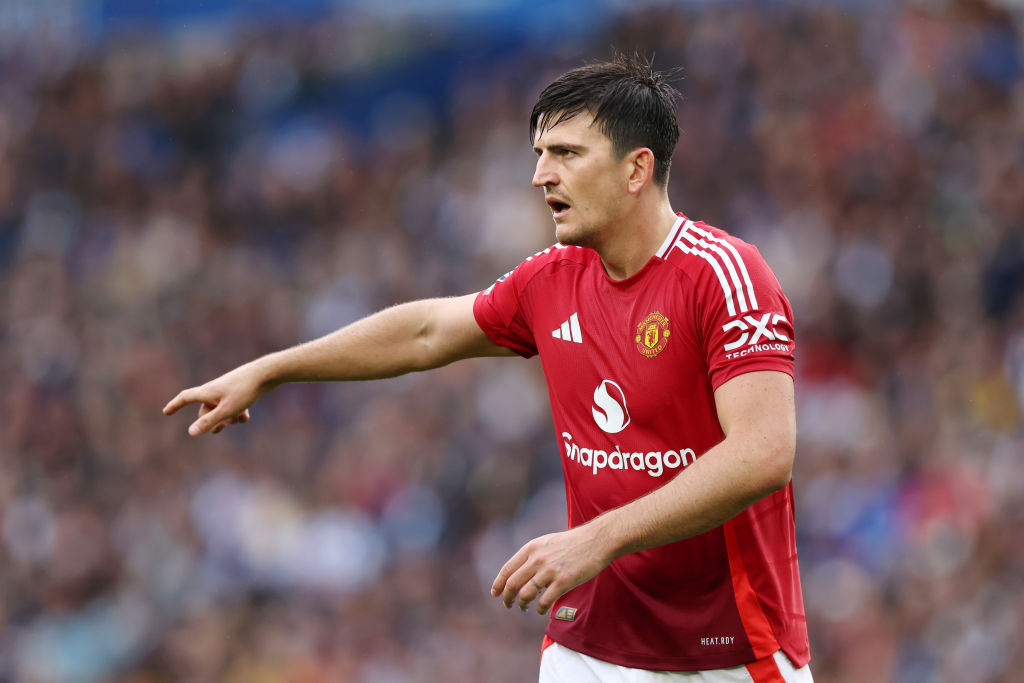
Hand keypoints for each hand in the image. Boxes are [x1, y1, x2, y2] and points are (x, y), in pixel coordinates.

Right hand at [163, 362, 268, 435]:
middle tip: (221, 427)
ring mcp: (226, 390)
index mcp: (207, 392)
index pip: (185, 397)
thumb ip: (209, 422)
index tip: (166, 412)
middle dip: (212, 421)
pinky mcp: (238, 391)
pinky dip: (237, 413)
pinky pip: (232, 406)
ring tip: (239, 418)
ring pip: (220, 410)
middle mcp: (214, 389)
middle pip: (205, 410)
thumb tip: (191, 433)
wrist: (265, 374)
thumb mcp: (226, 410)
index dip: (175, 405)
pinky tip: (246, 415)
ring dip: (228, 418)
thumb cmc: (244, 391)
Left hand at [490, 524, 613, 614]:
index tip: (495, 593)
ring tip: (524, 608)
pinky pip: (544, 601)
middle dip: (507, 598)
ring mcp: (550, 571)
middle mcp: (537, 559)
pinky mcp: (563, 581)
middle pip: (513, 583)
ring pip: (526, 594)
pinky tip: (541, 610)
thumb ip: (533, 555)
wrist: (596, 540)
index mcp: (532, 548)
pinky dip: (540, 609)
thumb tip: (522, 572)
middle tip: (508, 605)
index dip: (499, 583)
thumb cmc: (573, 542)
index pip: (508, 569)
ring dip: (522, 604)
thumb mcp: (547, 542)